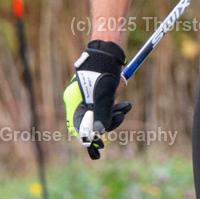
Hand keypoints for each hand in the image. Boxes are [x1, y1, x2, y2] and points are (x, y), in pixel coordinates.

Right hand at [64, 39, 131, 159]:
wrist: (108, 51)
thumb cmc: (104, 70)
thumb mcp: (104, 93)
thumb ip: (102, 113)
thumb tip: (99, 133)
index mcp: (73, 101)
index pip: (77, 127)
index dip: (89, 138)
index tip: (100, 147)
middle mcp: (77, 101)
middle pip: (89, 122)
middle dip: (107, 123)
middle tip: (121, 117)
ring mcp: (86, 98)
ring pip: (99, 116)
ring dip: (114, 115)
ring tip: (126, 107)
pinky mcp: (95, 95)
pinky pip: (103, 108)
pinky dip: (114, 109)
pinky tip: (125, 105)